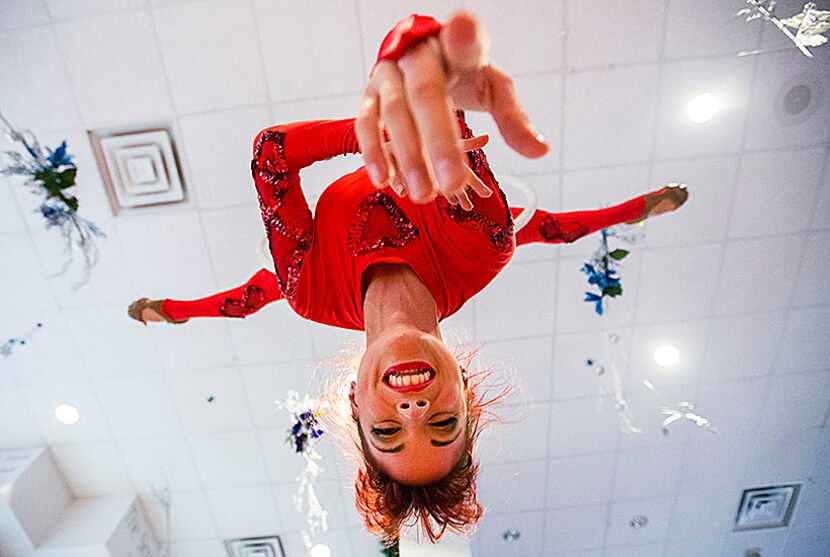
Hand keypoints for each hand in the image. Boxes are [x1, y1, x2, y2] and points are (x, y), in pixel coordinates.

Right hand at [356, 9, 549, 204]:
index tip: (462, 32)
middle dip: (439, 141)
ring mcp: (390, 73)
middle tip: (453, 183)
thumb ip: (515, 120)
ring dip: (408, 157)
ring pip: (394, 112)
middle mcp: (418, 54)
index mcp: (457, 47)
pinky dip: (374, 151)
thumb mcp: (494, 90)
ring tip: (424, 194)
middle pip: (426, 93)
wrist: (420, 56)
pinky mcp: (370, 93)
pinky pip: (366, 122)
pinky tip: (385, 180)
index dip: (462, 37)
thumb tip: (540, 152)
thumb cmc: (462, 75)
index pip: (464, 41)